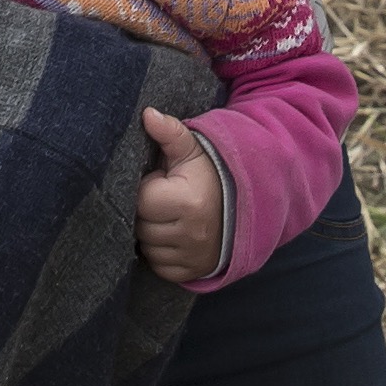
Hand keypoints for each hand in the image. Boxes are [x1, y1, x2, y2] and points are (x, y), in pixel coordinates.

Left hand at [134, 108, 229, 285]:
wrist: (243, 205)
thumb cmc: (211, 174)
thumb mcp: (193, 150)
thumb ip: (169, 132)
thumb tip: (147, 114)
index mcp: (187, 201)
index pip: (142, 201)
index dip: (147, 189)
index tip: (160, 183)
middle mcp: (191, 233)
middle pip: (141, 227)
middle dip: (146, 212)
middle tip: (162, 200)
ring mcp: (193, 256)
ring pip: (148, 248)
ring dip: (151, 234)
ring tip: (167, 217)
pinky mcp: (193, 271)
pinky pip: (160, 267)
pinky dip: (160, 254)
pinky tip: (172, 235)